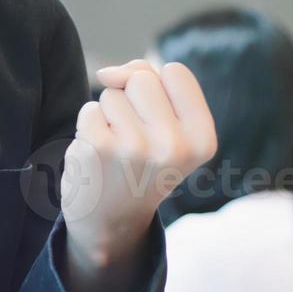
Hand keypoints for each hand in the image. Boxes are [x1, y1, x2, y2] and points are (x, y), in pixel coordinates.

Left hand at [61, 58, 216, 265]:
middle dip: (131, 99)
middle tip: (134, 136)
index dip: (159, 88)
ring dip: (109, 115)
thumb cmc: (141, 162)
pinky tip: (98, 155)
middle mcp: (175, 145)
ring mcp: (135, 147)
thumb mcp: (168, 127)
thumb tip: (107, 73)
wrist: (111, 218)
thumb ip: (148, 81)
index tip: (159, 121)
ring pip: (112, 92)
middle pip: (141, 78)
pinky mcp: (99, 148)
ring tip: (117, 148)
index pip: (176, 72)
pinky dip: (89, 127)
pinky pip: (89, 109)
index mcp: (203, 139)